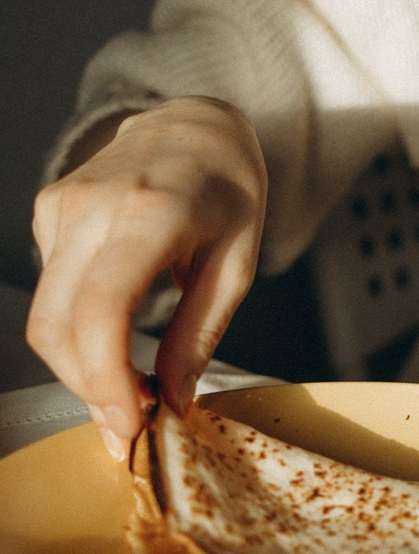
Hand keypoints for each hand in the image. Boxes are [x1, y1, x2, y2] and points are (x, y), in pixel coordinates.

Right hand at [27, 97, 266, 457]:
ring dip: (79, 370)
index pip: (102, 309)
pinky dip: (77, 334)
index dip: (105, 378)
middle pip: (58, 325)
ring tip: (129, 393)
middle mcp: (91, 207)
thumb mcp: (238, 265)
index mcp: (149, 215)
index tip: (131, 424)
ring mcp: (60, 207)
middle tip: (131, 427)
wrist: (193, 125)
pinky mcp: (46, 214)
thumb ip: (201, 333)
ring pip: (45, 318)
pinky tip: (114, 344)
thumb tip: (173, 402)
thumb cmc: (228, 192)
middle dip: (88, 390)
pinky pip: (51, 294)